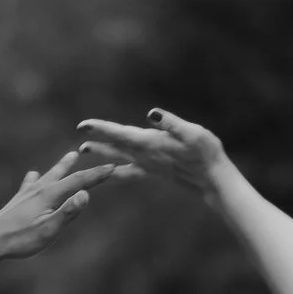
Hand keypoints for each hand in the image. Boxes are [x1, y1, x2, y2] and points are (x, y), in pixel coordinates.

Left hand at [0, 152, 114, 263]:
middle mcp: (38, 189)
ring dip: (61, 166)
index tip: (114, 167)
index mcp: (49, 194)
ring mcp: (26, 194)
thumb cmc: (20, 239)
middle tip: (93, 152)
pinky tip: (32, 178)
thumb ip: (68, 212)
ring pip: (48, 175)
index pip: (79, 181)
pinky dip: (36, 178)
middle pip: (63, 173)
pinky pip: (30, 184)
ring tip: (69, 157)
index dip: (97, 174)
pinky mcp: (17, 201)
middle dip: (81, 165)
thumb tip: (86, 194)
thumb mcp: (49, 230)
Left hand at [75, 107, 229, 196]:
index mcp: (152, 144)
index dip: (102, 129)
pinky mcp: (155, 171)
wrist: (213, 179)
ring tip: (85, 150)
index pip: (121, 134)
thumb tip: (151, 114)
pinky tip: (109, 171)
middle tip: (79, 134)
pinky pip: (131, 171)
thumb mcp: (193, 133)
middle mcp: (147, 157)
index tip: (84, 125)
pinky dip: (117, 170)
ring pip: (120, 159)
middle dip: (98, 140)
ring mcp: (150, 166)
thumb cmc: (207, 153)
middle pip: (116, 147)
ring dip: (102, 154)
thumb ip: (171, 123)